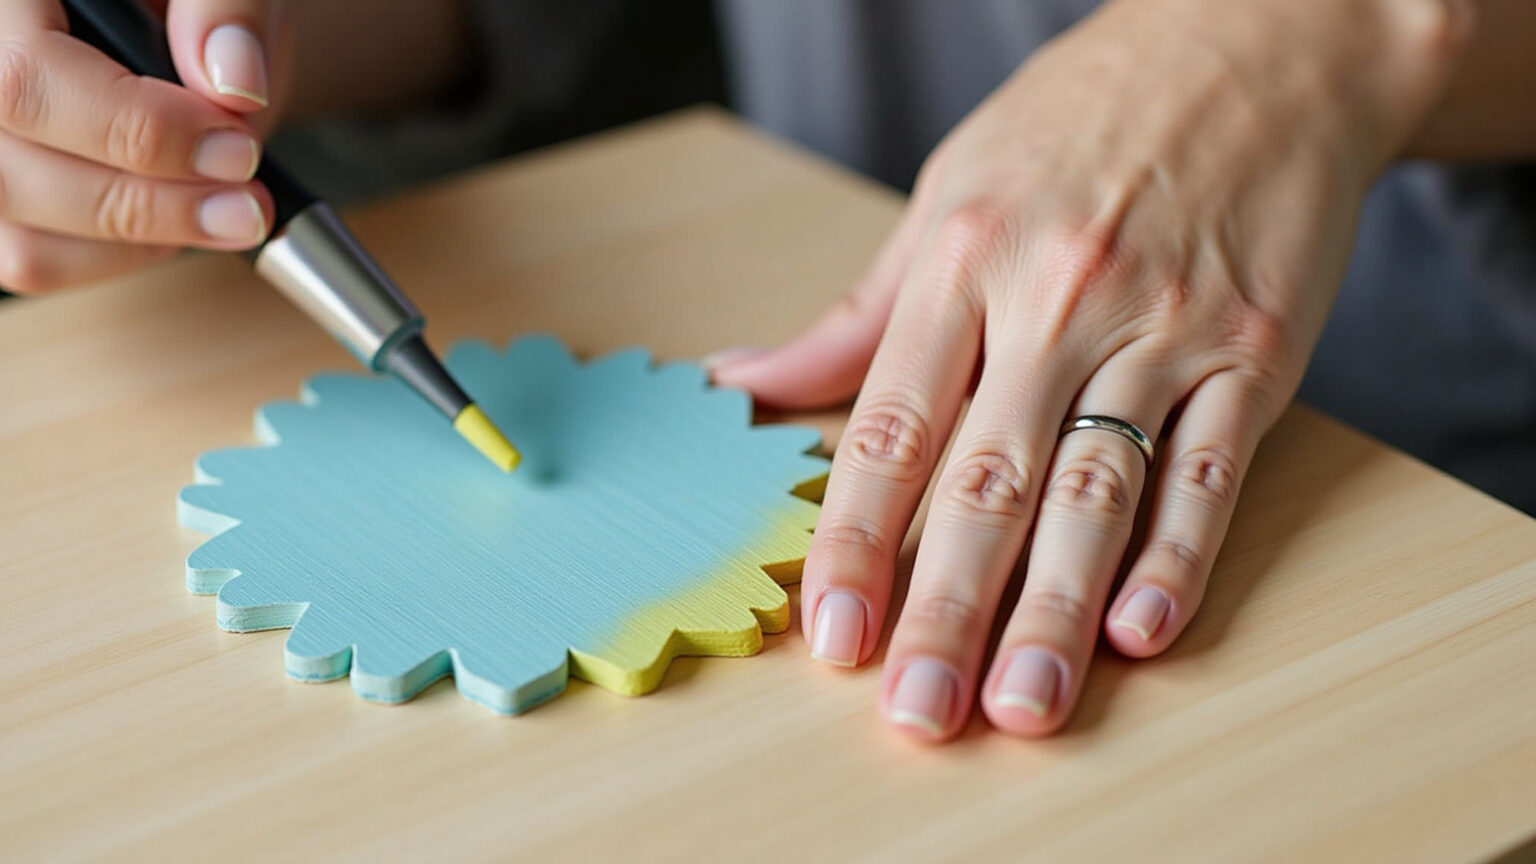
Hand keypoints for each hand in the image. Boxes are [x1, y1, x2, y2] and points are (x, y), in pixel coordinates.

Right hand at [0, 0, 287, 292]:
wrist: (184, 36)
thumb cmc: (188, 8)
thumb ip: (224, 10)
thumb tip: (234, 82)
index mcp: (6, 1)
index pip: (31, 78)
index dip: (140, 128)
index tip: (235, 151)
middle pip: (19, 170)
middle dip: (154, 201)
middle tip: (248, 204)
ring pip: (23, 236)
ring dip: (145, 239)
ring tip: (227, 211)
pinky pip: (36, 262)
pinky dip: (121, 257)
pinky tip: (176, 223)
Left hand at [712, 0, 1467, 740]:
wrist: (1260, 38)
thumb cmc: (1083, 119)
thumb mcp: (948, 194)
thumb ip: (858, 313)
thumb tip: (745, 380)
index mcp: (967, 262)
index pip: (892, 427)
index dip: (855, 538)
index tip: (829, 635)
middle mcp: (1060, 299)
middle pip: (987, 480)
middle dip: (945, 606)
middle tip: (916, 712)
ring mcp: (1165, 326)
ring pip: (1095, 489)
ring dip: (1053, 608)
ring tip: (1020, 704)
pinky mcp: (1257, 347)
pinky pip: (1210, 465)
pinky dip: (1179, 551)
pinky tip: (1143, 629)